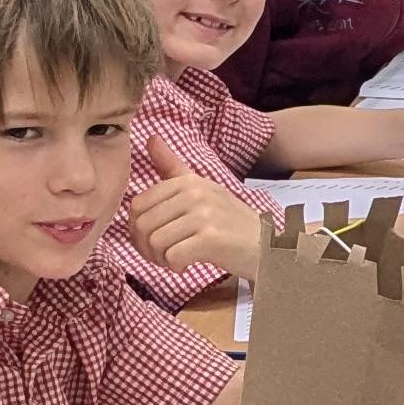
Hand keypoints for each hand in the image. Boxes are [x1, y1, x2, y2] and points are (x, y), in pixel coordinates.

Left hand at [128, 169, 256, 274]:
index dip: (137, 228)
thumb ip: (172, 167)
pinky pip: (172, 256)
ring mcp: (204, 215)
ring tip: (176, 260)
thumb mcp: (202, 188)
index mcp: (188, 181)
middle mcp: (195, 193)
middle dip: (147, 247)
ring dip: (161, 259)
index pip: (137, 205)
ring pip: (155, 242)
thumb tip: (151, 138)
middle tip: (165, 254)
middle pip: (143, 225)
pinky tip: (186, 265)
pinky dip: (175, 266)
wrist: (266, 246)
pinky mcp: (211, 239)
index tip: (155, 239)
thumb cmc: (230, 222)